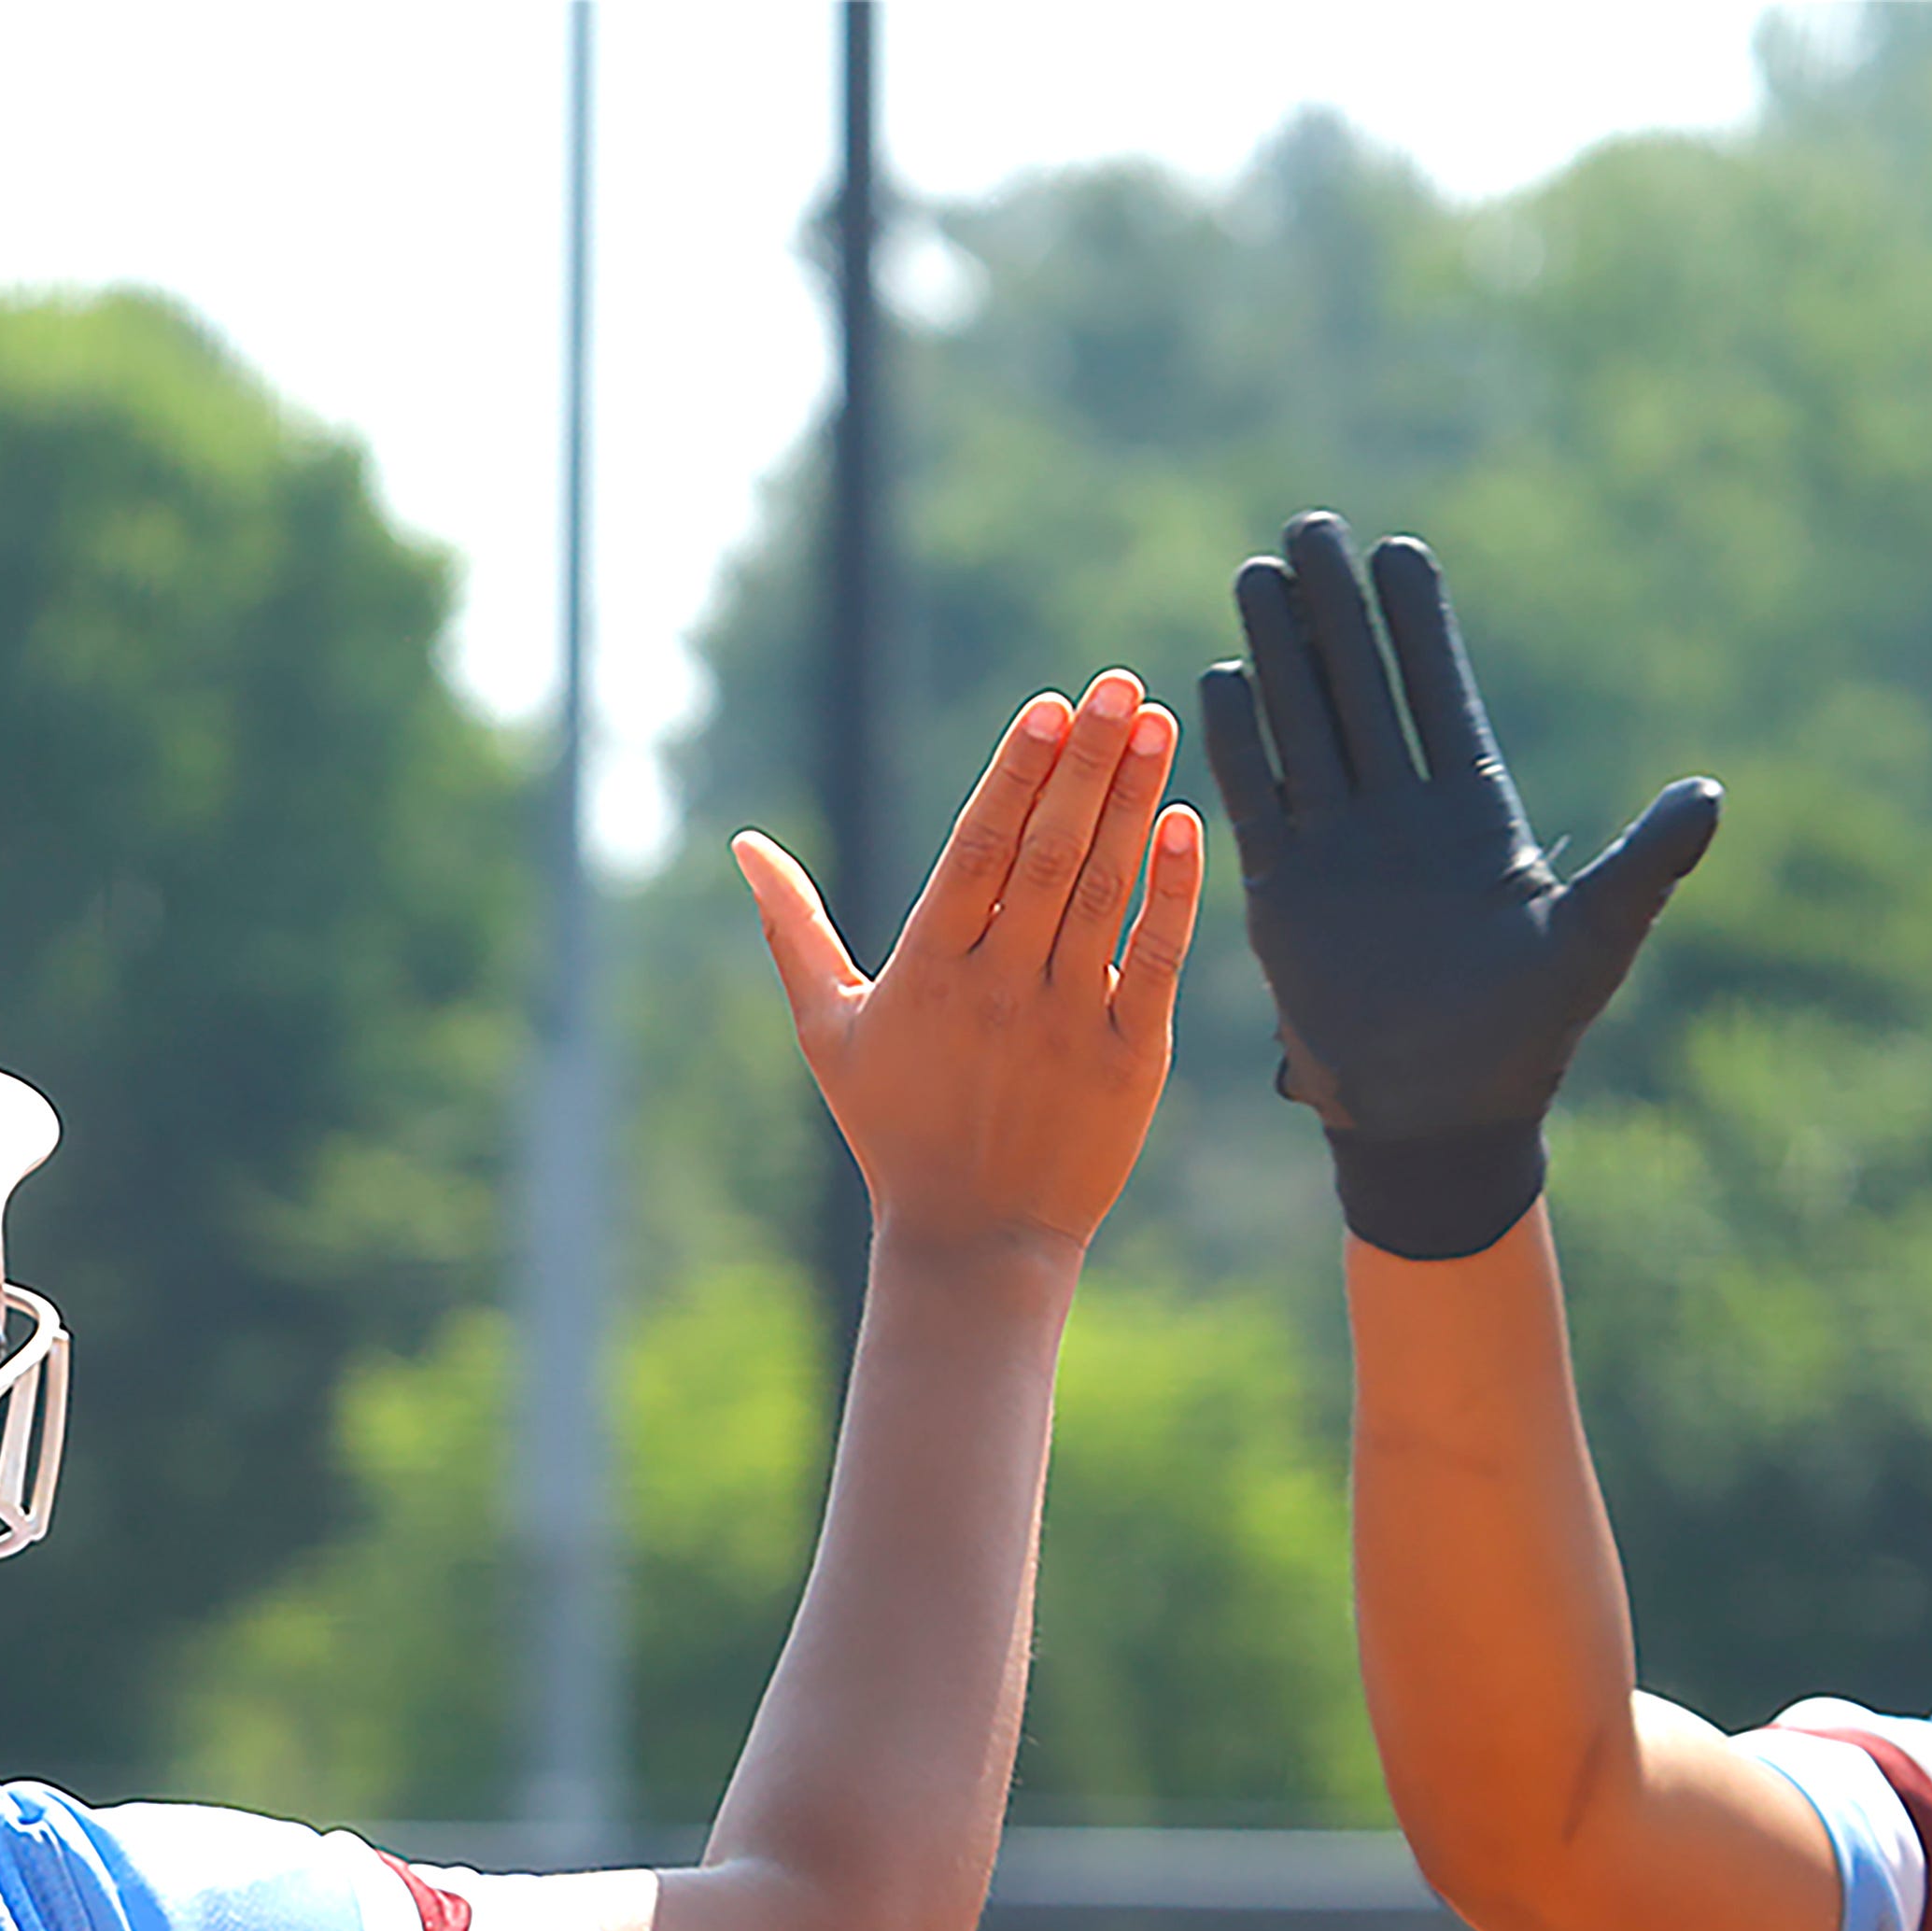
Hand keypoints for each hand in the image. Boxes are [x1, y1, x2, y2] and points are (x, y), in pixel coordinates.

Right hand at [736, 670, 1201, 1268]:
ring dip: (1132, 803)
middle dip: (1083, 764)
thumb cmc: (895, 1128)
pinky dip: (1172, 892)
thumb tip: (745, 846)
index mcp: (926, 972)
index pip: (976, 850)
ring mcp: (1064, 1023)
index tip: (1048, 706)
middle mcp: (996, 989)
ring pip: (1101, 892)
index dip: (1014, 774)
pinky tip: (1186, 822)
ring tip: (1154, 723)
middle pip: (1046, 854)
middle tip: (1115, 686)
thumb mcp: (826, 1029)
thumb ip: (794, 929)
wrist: (972, 1243)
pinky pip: (1153, 961)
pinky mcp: (1127, 1061)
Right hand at [1198, 512, 1717, 1258]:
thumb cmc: (1525, 1038)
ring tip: (1255, 574)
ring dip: (1281, 653)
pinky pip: (1259, 800)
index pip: (1440, 694)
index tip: (1398, 552)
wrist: (1439, 1117)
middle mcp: (1401, 814)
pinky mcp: (1286, 893)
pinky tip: (1219, 677)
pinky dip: (1240, 742)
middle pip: (1361, 688)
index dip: (1417, 623)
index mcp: (1475, 812)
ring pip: (1304, 727)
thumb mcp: (1597, 942)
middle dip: (1336, 609)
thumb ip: (1644, 865)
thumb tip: (1709, 794)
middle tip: (1310, 527)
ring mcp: (1339, 848)